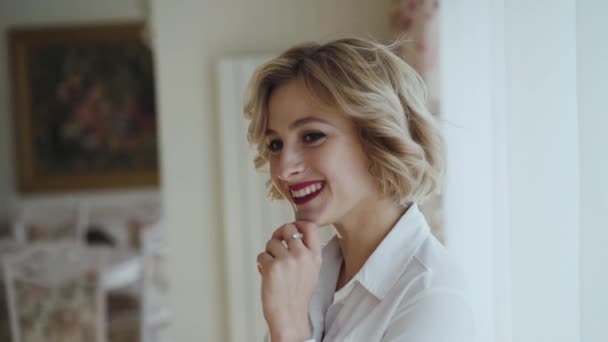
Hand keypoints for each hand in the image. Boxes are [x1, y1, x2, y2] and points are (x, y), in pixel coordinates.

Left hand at [257, 221, 321, 341]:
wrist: (289, 315)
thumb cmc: (297, 294)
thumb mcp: (312, 270)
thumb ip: (306, 251)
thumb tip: (292, 232)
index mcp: (315, 256)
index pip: (310, 226)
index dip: (298, 223)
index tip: (292, 229)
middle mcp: (302, 255)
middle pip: (287, 228)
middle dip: (278, 234)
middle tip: (276, 243)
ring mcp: (287, 260)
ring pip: (271, 243)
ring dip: (268, 253)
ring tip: (272, 267)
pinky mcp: (272, 267)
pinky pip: (261, 255)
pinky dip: (261, 264)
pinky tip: (266, 275)